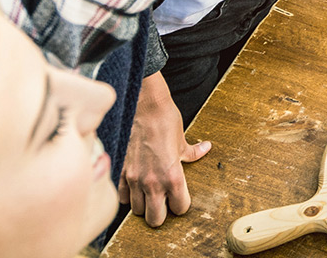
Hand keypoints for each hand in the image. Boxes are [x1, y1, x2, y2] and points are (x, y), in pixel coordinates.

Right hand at [120, 73, 209, 227]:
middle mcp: (153, 183)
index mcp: (173, 177)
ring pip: (137, 211)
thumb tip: (205, 149)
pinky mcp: (122, 172)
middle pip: (155, 219)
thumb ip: (193, 152)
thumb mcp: (183, 139)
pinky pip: (121, 196)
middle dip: (162, 214)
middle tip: (163, 203)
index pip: (180, 209)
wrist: (145, 106)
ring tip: (148, 195)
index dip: (182, 205)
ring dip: (144, 205)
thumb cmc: (165, 121)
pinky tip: (133, 188)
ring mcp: (135, 179)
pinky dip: (127, 196)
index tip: (180, 199)